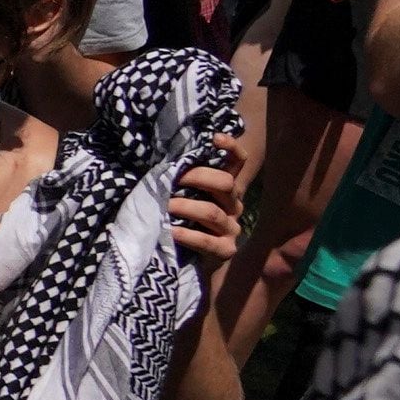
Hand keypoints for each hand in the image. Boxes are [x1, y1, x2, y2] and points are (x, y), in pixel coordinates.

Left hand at [168, 144, 243, 272]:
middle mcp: (234, 205)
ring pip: (213, 212)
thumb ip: (181, 181)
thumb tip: (161, 161)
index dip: (232, 148)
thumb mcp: (183, 196)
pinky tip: (172, 231)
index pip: (238, 163)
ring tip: (165, 206)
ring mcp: (231, 228)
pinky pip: (208, 241)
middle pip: (226, 183)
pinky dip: (188, 235)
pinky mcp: (225, 250)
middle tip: (172, 180)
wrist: (190, 262)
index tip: (214, 137)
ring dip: (186, 207)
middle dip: (197, 177)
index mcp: (226, 189)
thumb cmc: (182, 220)